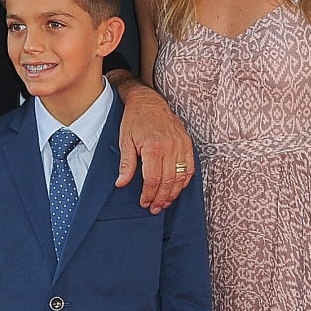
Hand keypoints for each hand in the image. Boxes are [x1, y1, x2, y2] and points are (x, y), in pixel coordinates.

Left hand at [115, 82, 194, 212]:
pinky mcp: (187, 143)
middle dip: (161, 198)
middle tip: (154, 208)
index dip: (149, 194)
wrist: (149, 101)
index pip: (153, 179)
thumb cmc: (134, 120)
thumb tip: (121, 183)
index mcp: (153, 147)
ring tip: (165, 203)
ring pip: (181, 177)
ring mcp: (181, 145)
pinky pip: (189, 168)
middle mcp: (170, 147)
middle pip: (168, 181)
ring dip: (173, 193)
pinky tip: (177, 189)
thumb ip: (126, 164)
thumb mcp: (125, 141)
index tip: (144, 202)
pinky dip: (184, 181)